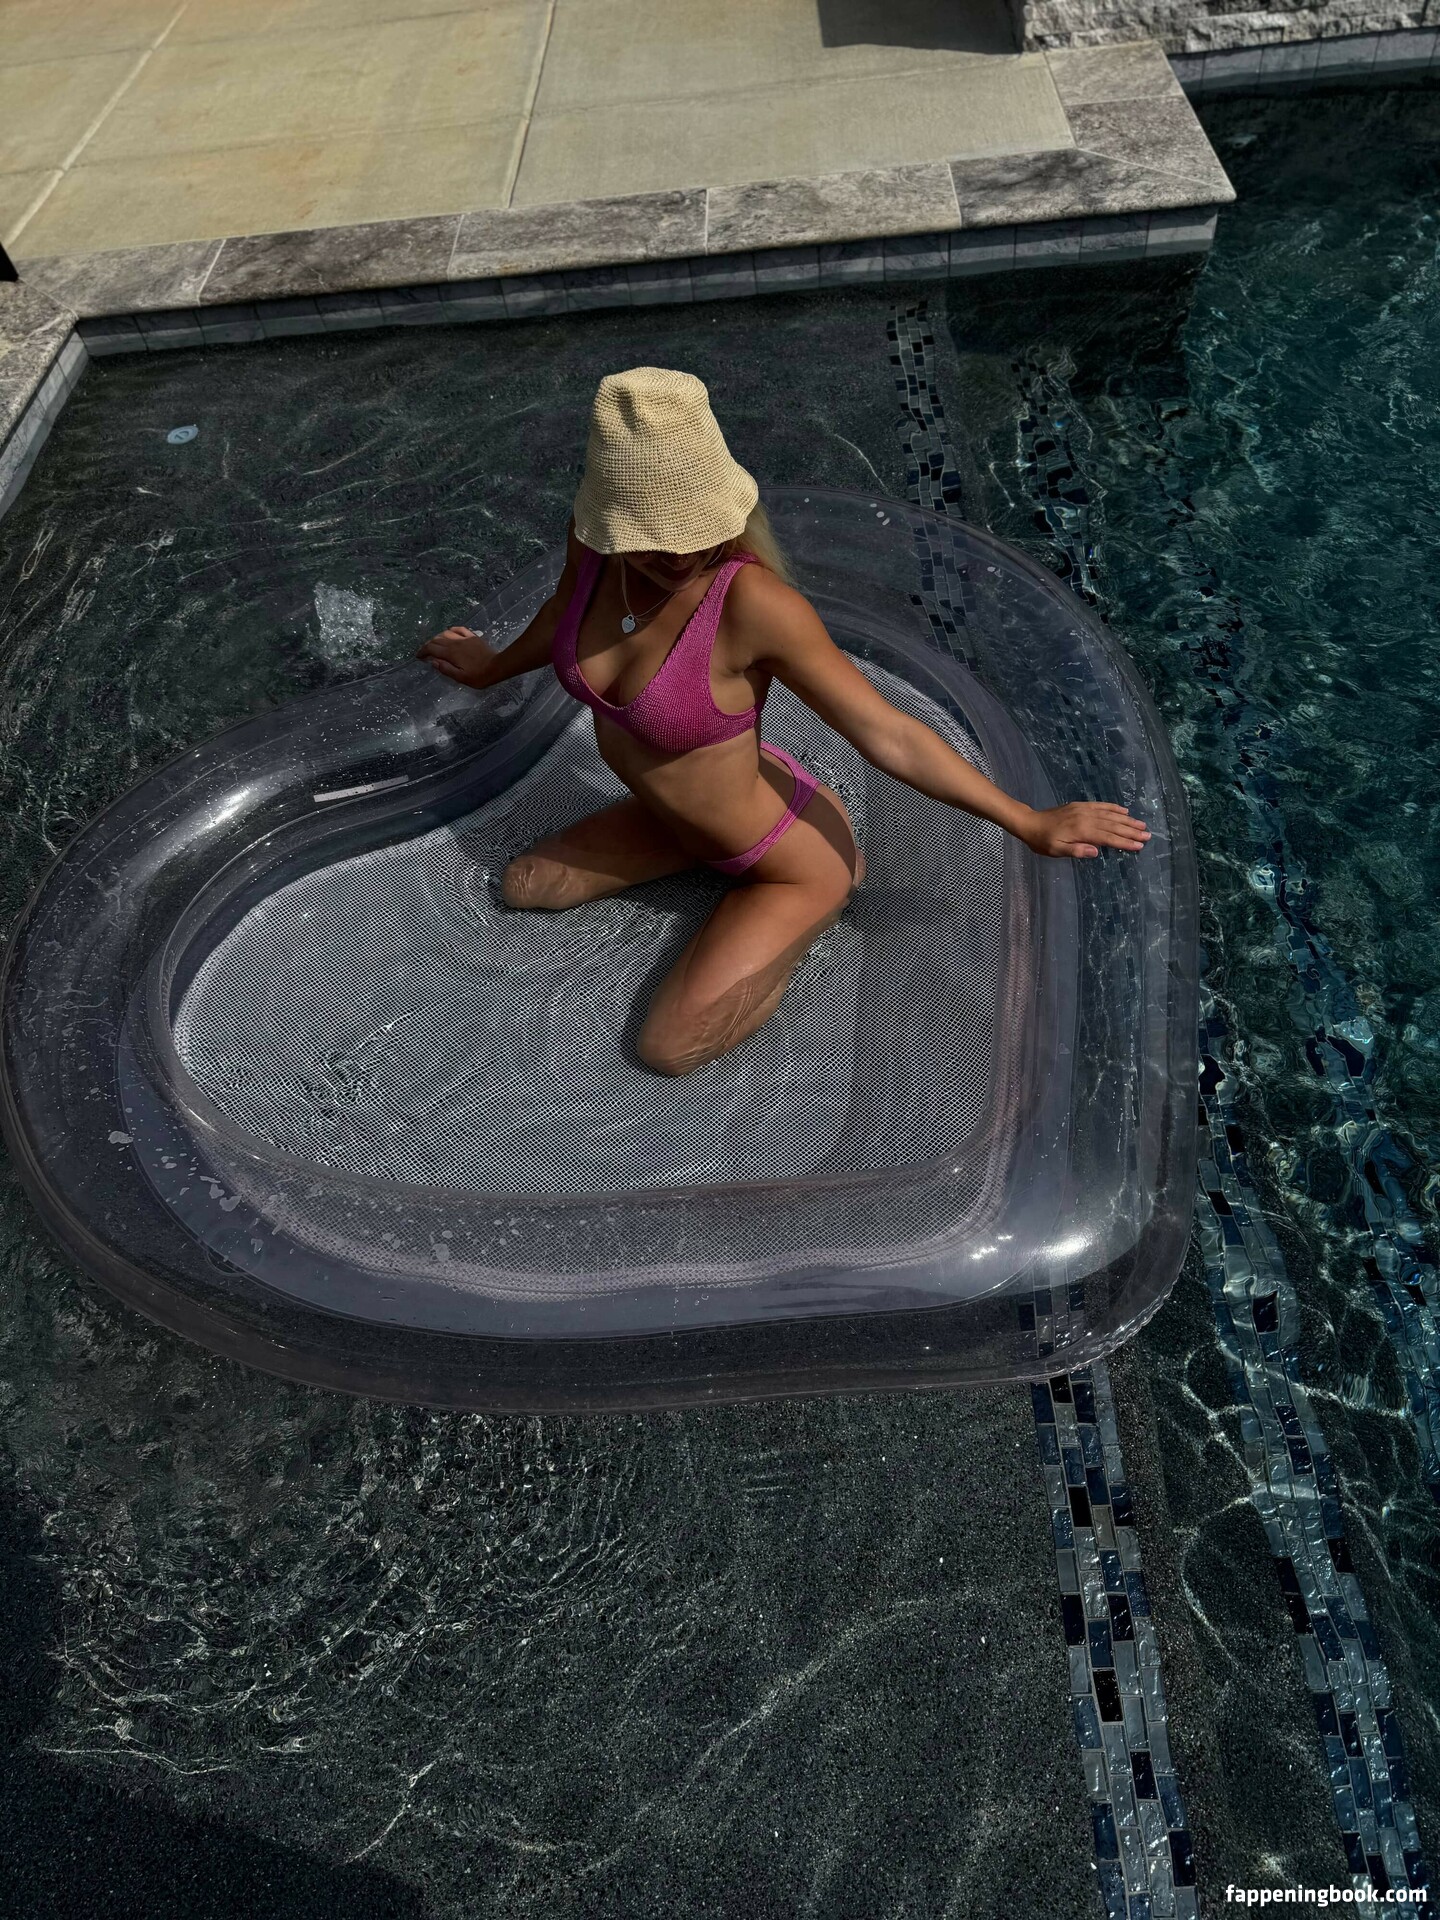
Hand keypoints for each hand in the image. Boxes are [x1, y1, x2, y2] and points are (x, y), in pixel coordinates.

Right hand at [417, 625, 495, 687]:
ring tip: (435, 643)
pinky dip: (452, 629)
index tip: (418, 656)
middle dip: (428, 645)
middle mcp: (455, 643)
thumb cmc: (479, 676)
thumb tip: (433, 662)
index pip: (432, 648)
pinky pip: (459, 629)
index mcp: (451, 653)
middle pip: (437, 639)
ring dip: (438, 637)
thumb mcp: (461, 678)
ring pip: (446, 633)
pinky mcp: (473, 637)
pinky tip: (450, 631)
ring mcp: (464, 638)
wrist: (497, 666)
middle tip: (425, 652)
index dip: (423, 651)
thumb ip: (446, 669)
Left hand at [1016, 801, 1150, 858]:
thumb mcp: (1056, 851)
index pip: (1108, 837)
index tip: (1139, 846)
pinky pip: (1101, 806)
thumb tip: (1096, 852)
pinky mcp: (1081, 805)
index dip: (1124, 842)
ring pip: (1110, 815)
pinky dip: (1114, 808)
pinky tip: (1124, 811)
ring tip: (1142, 825)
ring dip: (1127, 820)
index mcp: (1081, 831)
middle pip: (1113, 825)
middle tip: (1148, 836)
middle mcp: (1086, 818)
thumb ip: (1076, 851)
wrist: (1030, 822)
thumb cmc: (1042, 841)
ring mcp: (1084, 810)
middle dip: (1131, 831)